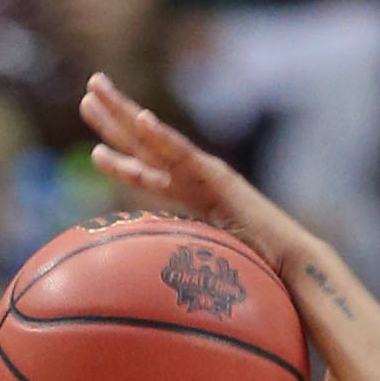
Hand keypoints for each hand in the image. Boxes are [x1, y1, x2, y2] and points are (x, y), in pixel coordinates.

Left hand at [78, 73, 317, 273]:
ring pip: (155, 140)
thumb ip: (181, 262)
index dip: (119, 154)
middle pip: (145, 143)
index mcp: (188, 194)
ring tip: (97, 89)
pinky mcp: (219, 178)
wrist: (289, 265)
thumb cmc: (251, 269)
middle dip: (115, 115)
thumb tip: (154, 293)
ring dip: (125, 114)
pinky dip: (162, 137)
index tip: (94, 145)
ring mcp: (205, 174)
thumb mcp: (203, 262)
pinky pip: (184, 156)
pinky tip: (141, 118)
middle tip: (90, 87)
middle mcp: (193, 177)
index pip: (146, 170)